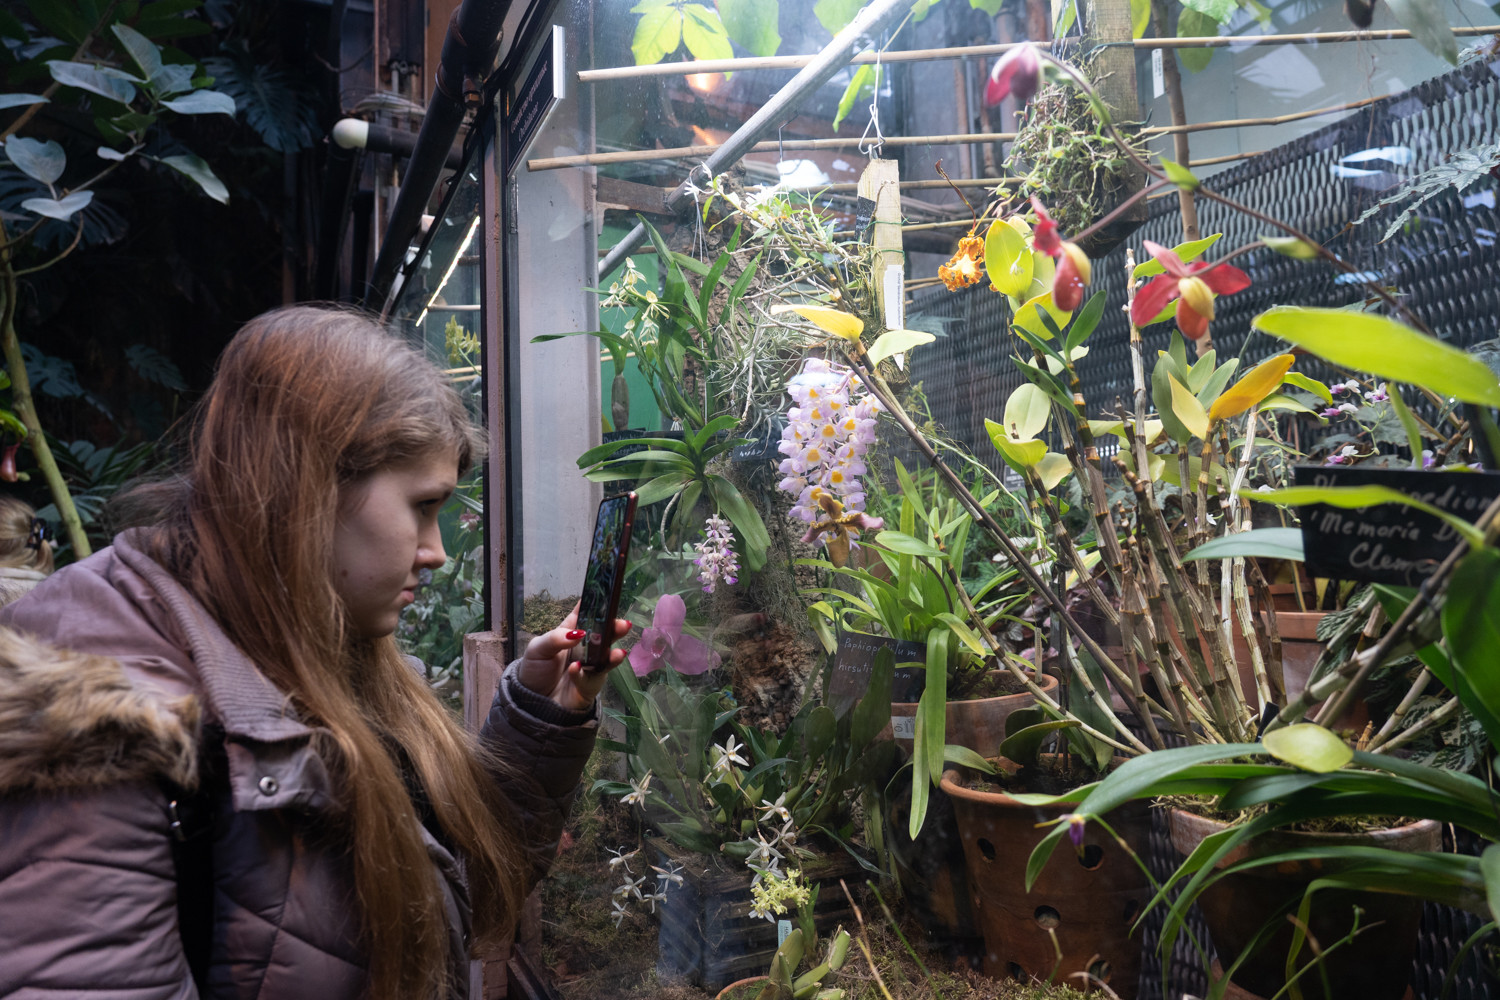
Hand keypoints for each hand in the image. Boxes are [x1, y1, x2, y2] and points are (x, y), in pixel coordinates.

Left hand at [514, 604, 631, 712]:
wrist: (532, 701)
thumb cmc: (535, 669)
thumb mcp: (538, 649)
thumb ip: (556, 639)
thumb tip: (579, 633)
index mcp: (571, 631)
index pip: (585, 614)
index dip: (595, 604)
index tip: (607, 595)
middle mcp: (585, 647)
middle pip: (604, 634)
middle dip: (615, 628)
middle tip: (623, 625)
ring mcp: (591, 665)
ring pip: (607, 657)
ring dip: (613, 655)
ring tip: (618, 653)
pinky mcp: (591, 684)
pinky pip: (592, 678)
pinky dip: (584, 674)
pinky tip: (576, 669)